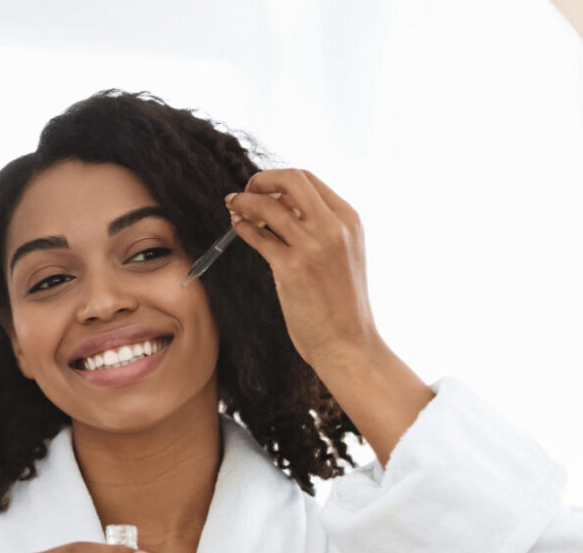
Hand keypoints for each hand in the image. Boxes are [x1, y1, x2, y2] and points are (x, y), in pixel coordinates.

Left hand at [225, 168, 434, 463]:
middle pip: (290, 179)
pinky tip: (236, 227)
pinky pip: (257, 235)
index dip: (279, 179)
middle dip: (261, 180)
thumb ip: (319, 229)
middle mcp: (334, 227)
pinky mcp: (292, 268)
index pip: (309, 180)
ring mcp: (313, 246)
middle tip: (246, 191)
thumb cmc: (342, 305)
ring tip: (233, 207)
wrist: (349, 343)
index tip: (264, 188)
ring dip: (244, 202)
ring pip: (268, 205)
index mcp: (349, 221)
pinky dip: (242, 226)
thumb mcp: (343, 256)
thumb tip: (281, 206)